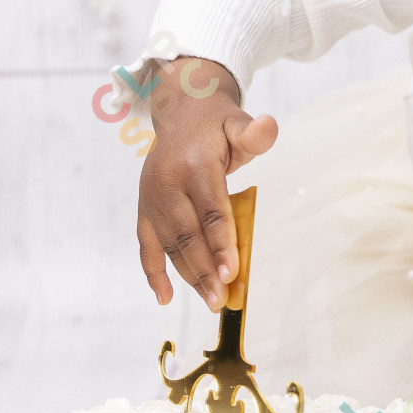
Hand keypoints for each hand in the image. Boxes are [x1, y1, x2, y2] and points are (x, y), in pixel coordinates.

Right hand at [134, 58, 277, 310]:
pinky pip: (146, 244)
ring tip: (209, 300)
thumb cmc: (216, 125)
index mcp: (193, 164)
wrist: (180, 111)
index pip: (210, 210)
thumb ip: (253, 133)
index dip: (221, 242)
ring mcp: (151, 198)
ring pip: (169, 244)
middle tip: (221, 299)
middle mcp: (167, 183)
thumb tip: (268, 128)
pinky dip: (153, 272)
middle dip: (204, 269)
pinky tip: (165, 297)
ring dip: (188, 276)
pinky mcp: (144, 209)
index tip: (232, 273)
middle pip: (187, 233)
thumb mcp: (238, 123)